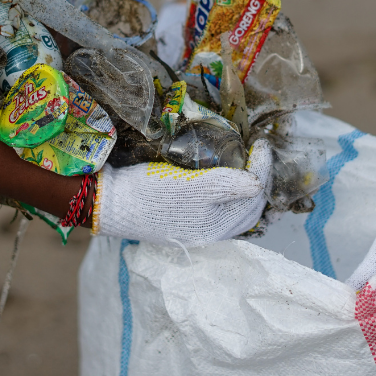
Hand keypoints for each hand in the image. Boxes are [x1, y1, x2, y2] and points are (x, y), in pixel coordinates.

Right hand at [93, 139, 272, 245]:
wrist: (112, 204)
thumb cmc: (151, 194)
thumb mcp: (192, 186)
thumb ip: (227, 186)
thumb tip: (258, 183)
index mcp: (218, 227)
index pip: (254, 195)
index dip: (263, 167)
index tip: (261, 142)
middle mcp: (212, 232)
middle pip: (250, 206)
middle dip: (259, 178)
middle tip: (258, 151)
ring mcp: (199, 228)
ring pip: (236, 209)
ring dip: (246, 186)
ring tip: (247, 163)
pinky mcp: (186, 220)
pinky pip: (220, 208)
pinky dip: (230, 192)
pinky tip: (226, 179)